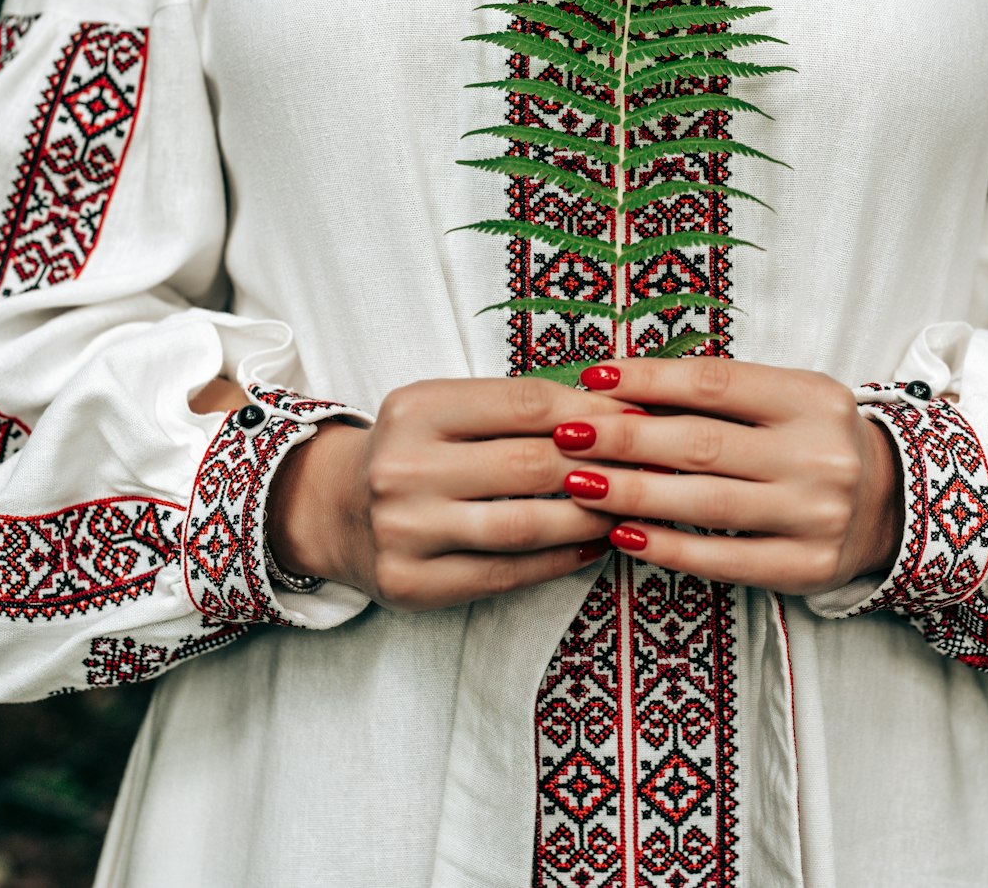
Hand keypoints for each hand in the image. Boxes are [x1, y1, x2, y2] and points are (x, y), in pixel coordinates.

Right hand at [262, 377, 635, 612]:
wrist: (332, 508)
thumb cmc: (414, 450)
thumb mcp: (447, 409)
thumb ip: (516, 408)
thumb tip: (618, 409)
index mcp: (416, 409)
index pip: (524, 403)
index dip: (593, 411)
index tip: (643, 417)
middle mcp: (402, 468)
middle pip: (530, 464)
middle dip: (605, 465)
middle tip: (656, 468)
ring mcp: (404, 531)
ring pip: (524, 525)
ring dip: (590, 517)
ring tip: (631, 509)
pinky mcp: (412, 584)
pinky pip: (505, 574)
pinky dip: (559, 561)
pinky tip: (594, 547)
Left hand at [547, 358, 901, 594]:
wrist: (892, 504)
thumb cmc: (813, 441)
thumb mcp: (787, 400)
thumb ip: (720, 396)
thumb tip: (621, 390)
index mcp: (812, 398)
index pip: (715, 383)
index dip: (648, 379)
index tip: (593, 376)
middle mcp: (820, 455)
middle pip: (702, 443)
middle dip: (624, 438)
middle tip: (567, 434)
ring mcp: (817, 515)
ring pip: (706, 504)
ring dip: (632, 493)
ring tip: (578, 483)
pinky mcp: (806, 567)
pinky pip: (724, 560)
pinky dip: (668, 548)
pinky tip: (623, 535)